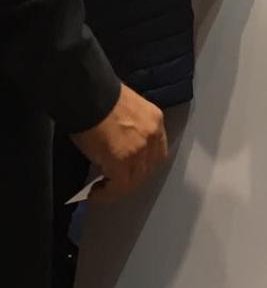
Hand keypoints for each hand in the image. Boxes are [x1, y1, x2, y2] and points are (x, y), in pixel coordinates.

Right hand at [70, 84, 167, 200]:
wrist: (88, 94)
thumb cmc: (99, 98)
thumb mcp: (125, 111)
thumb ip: (130, 129)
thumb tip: (119, 145)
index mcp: (155, 120)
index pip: (157, 151)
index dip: (144, 164)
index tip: (129, 170)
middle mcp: (152, 136)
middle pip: (148, 168)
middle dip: (132, 178)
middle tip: (114, 183)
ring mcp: (139, 149)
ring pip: (134, 180)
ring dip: (119, 188)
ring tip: (102, 190)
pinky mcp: (121, 161)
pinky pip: (118, 186)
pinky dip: (107, 193)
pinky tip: (95, 193)